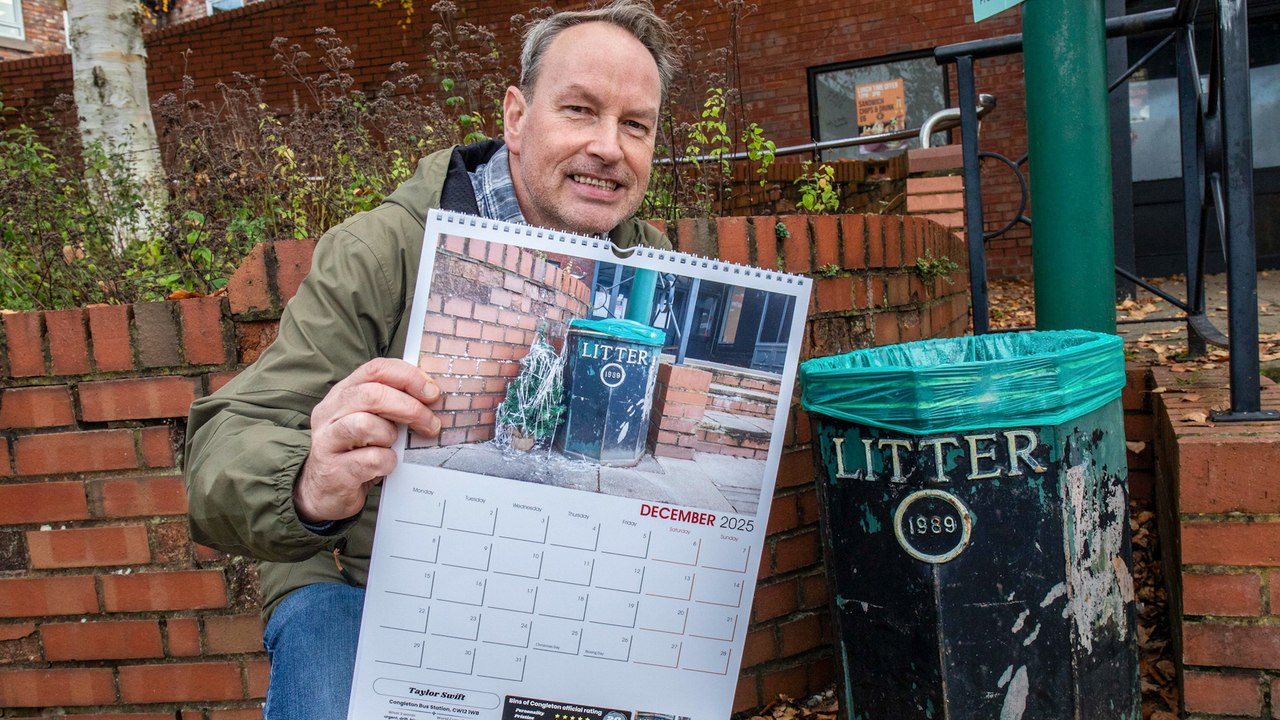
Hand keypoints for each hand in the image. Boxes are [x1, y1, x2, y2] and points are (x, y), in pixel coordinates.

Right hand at [294, 358, 441, 523]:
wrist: (325, 493)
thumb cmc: (356, 452)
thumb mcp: (372, 421)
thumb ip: (392, 405)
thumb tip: (433, 396)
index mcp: (342, 394)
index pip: (375, 369)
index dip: (408, 376)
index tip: (432, 392)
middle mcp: (329, 412)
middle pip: (372, 394)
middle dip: (410, 407)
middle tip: (431, 424)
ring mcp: (327, 441)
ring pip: (366, 424)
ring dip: (391, 436)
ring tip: (393, 447)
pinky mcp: (333, 470)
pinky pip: (371, 459)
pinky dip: (387, 462)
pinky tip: (385, 466)